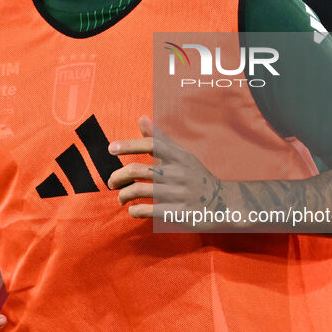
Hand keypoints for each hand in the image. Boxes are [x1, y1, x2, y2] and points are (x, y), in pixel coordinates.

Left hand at [108, 115, 224, 223]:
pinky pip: (147, 210)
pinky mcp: (177, 213)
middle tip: (111, 182)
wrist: (221, 203)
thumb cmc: (194, 176)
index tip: (110, 148)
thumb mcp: (181, 155)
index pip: (151, 145)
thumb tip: (141, 118)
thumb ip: (160, 139)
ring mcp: (178, 193)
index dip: (129, 145)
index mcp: (179, 157)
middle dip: (118, 177)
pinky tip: (133, 209)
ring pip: (139, 191)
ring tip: (121, 198)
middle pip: (138, 170)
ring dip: (123, 195)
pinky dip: (134, 210)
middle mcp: (178, 173)